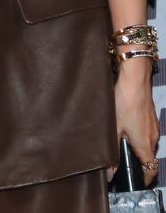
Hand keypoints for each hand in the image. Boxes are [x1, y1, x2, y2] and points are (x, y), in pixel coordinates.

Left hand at [115, 58, 159, 182]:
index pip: (151, 169)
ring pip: (147, 143)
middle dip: (137, 162)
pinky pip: (146, 132)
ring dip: (137, 147)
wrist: (135, 81)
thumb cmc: (124, 103)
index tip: (137, 182)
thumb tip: (109, 171)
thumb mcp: (114, 128)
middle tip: (122, 163)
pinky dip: (138, 135)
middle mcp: (153, 137)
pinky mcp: (150, 117)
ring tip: (120, 143)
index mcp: (145, 144)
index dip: (145, 178)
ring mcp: (153, 126)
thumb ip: (111, 150)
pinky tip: (124, 127)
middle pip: (148, 156)